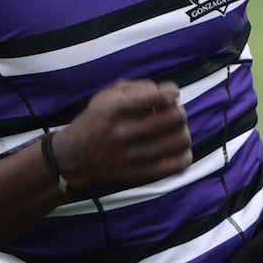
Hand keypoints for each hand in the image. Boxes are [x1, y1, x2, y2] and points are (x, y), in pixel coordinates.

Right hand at [53, 80, 191, 188]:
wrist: (77, 155)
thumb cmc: (99, 119)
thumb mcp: (108, 94)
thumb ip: (139, 88)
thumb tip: (169, 94)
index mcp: (116, 109)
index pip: (158, 97)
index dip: (172, 92)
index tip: (171, 94)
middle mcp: (125, 133)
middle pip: (175, 118)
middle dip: (179, 111)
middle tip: (173, 112)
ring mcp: (133, 156)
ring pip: (180, 140)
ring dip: (183, 131)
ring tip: (174, 130)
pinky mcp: (140, 174)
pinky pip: (177, 165)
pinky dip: (184, 155)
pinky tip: (178, 148)